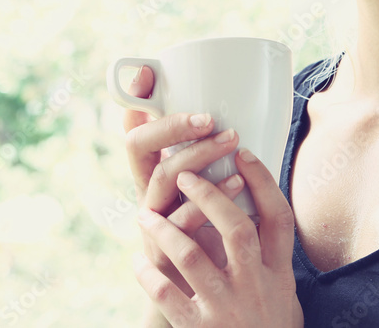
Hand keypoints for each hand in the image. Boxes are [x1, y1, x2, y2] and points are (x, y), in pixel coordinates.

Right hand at [122, 67, 248, 302]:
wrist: (214, 303)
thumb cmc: (215, 240)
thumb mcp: (214, 196)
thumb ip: (221, 160)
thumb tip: (244, 112)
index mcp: (153, 176)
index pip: (134, 131)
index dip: (138, 103)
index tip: (151, 76)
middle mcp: (148, 196)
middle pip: (142, 149)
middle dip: (174, 127)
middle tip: (213, 120)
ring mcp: (154, 225)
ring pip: (161, 180)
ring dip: (196, 158)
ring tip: (233, 145)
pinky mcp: (165, 258)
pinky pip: (179, 220)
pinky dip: (207, 201)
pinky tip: (237, 185)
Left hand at [133, 149, 302, 327]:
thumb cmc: (269, 327)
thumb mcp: (281, 291)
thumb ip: (267, 254)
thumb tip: (247, 203)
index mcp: (278, 274)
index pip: (278, 219)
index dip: (262, 183)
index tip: (242, 154)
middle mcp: (255, 287)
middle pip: (236, 228)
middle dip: (208, 196)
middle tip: (183, 175)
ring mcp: (227, 308)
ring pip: (191, 256)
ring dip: (164, 229)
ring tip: (144, 215)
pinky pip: (166, 296)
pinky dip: (148, 276)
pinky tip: (138, 263)